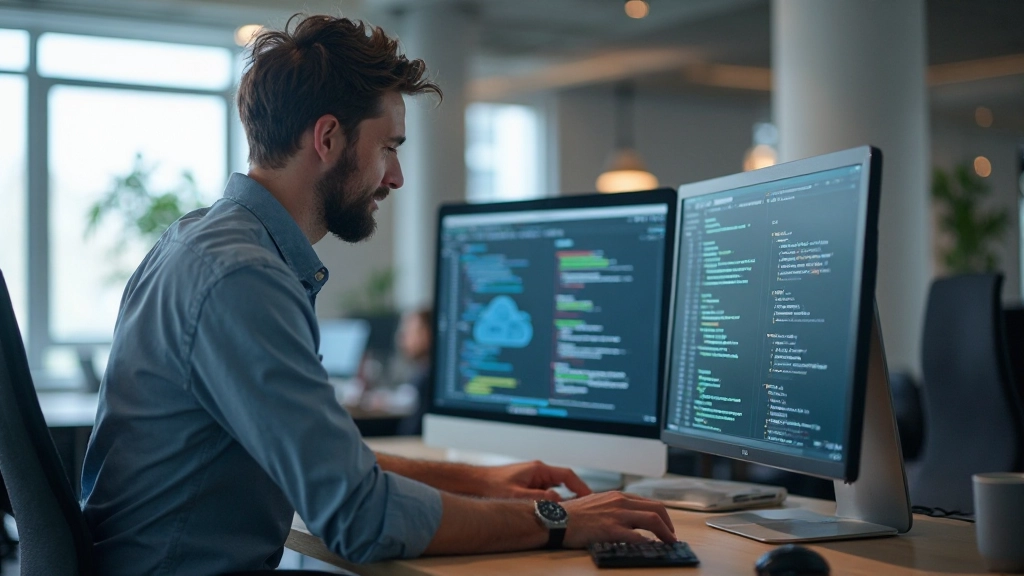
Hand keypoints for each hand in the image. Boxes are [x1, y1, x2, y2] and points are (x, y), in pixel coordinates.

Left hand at [473, 460, 593, 500]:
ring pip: (555, 488)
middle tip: (584, 508)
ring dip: (562, 499)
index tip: (591, 497)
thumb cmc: (492, 485)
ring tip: (570, 511)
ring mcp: (533, 477)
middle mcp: (538, 471)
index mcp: (538, 469)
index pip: (568, 475)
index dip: (582, 487)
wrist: (475, 482)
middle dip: (575, 494)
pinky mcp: (528, 484)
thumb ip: (539, 498)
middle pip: (565, 482)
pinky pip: (546, 492)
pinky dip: (552, 500)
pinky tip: (551, 510)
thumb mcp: (517, 495)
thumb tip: (558, 501)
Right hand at [561, 491, 675, 546]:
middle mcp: (620, 502)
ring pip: (652, 520)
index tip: (666, 526)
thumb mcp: (597, 504)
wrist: (556, 519)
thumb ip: (613, 508)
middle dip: (669, 524)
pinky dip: (649, 543)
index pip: (649, 503)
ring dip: (665, 533)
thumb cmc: (573, 515)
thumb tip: (627, 519)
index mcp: (617, 496)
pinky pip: (637, 536)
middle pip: (656, 509)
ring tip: (669, 543)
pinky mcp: (611, 529)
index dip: (662, 516)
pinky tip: (651, 548)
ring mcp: (616, 515)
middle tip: (671, 536)